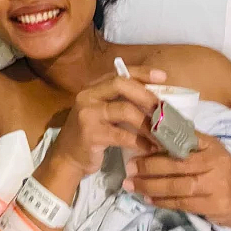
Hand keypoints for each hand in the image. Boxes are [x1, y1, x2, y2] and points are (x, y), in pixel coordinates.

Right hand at [48, 66, 164, 177]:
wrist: (67, 157)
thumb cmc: (90, 134)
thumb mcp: (102, 113)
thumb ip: (121, 102)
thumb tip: (156, 100)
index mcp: (93, 88)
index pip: (120, 73)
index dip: (142, 73)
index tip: (163, 76)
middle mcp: (88, 96)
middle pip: (121, 84)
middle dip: (146, 95)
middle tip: (163, 109)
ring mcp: (87, 114)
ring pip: (125, 110)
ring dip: (147, 123)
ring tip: (161, 133)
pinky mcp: (90, 134)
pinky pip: (122, 135)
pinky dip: (139, 142)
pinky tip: (149, 148)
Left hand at [123, 133, 230, 228]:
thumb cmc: (230, 173)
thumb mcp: (214, 152)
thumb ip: (190, 144)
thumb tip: (155, 134)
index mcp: (212, 146)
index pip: (183, 137)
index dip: (159, 138)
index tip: (137, 138)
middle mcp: (214, 163)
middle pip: (176, 163)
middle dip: (149, 165)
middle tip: (129, 167)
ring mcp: (215, 185)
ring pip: (177, 185)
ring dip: (150, 186)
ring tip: (131, 185)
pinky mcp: (214, 205)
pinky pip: (182, 203)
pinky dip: (163, 201)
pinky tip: (147, 199)